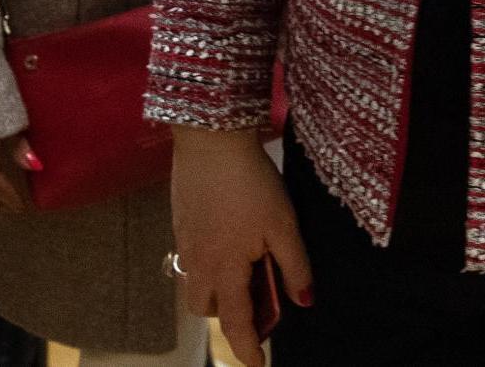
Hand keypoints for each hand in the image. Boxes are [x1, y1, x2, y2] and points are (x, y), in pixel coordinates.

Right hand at [169, 126, 311, 366]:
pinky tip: (227, 238)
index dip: (247, 348)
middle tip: (257, 298)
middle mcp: (198, 263)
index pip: (236, 323)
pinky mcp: (180, 223)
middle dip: (229, 314)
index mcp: (225, 269)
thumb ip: (294, 265)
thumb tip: (304, 302)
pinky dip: (208, 262)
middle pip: (207, 308)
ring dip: (217, 287)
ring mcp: (184, 243)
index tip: (256, 364)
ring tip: (244, 266)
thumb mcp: (283, 224)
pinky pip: (190, 258)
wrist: (210, 141)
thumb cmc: (252, 183)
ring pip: (195, 284)